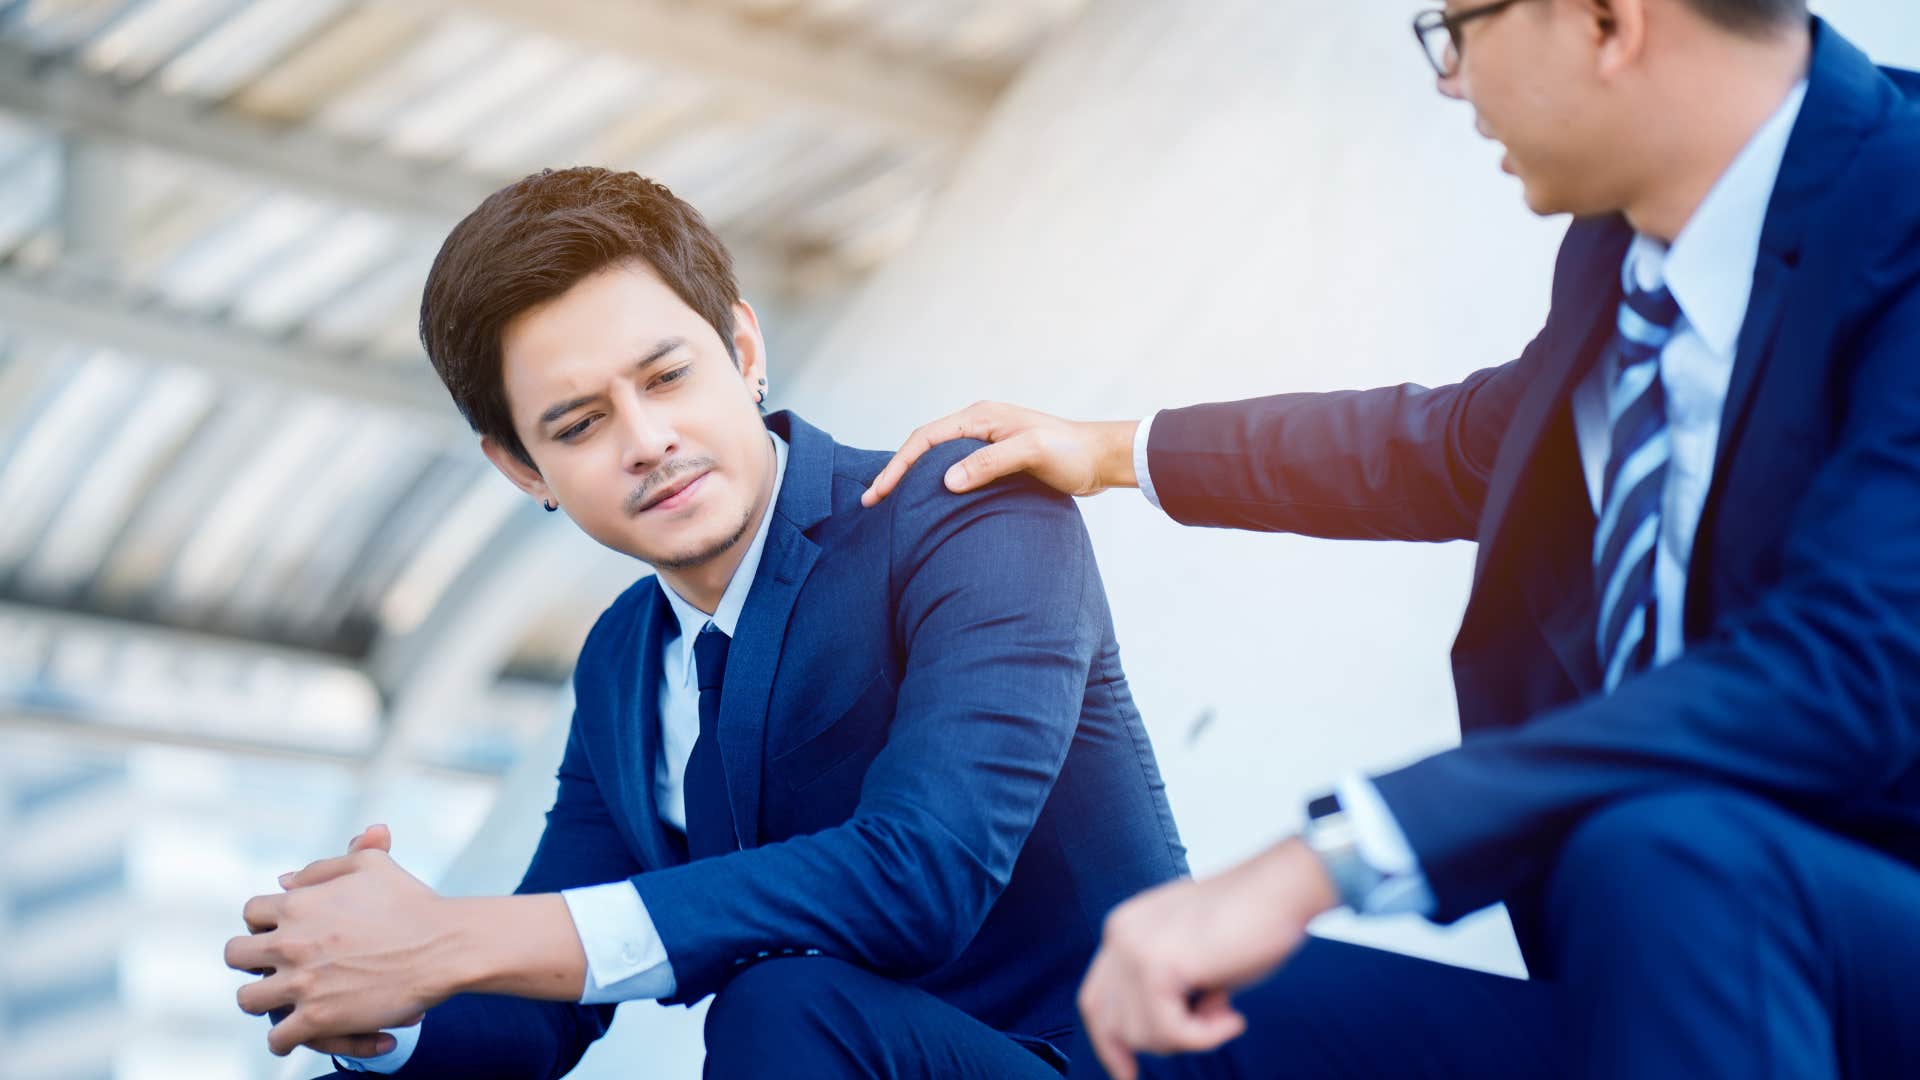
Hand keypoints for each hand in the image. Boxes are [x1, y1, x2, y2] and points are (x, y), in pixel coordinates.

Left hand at [228, 825, 443, 1056]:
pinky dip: (284, 1041)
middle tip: (274, 966)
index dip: (265, 922)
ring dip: (261, 999)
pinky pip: (277, 1039)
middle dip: (252, 959)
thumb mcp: (371, 866)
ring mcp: (300, 983)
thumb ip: (325, 866)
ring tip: (278, 1001)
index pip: (252, 912)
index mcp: (298, 904)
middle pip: (236, 955)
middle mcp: (290, 942)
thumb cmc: (412, 902)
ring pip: (247, 999)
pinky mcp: (317, 1018)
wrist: (443, 946)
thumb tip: (285, 879)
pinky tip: (297, 1035)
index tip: (283, 931)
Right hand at [860, 401, 1139, 506]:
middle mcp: (979, 426)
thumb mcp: (1032, 454)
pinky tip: (928, 504)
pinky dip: (934, 485)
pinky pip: (954, 471)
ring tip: (890, 504)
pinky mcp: (996, 461)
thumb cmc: (1071, 453)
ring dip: (912, 479)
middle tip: (872, 501)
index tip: (877, 493)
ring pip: (937, 460)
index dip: (898, 466)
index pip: (925, 439)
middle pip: (924, 447)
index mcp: (981, 418)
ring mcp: (986, 443)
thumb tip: (946, 480)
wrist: (1101, 458)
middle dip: (896, 472)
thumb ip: (990, 463)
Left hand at [1077, 837, 1338, 1079]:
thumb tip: (1156, 1036)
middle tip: (1204, 1035)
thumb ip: (1166, 987)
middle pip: (1110, 1022)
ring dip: (1190, 1036)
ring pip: (1142, 1034)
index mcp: (1125, 928)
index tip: (1128, 1074)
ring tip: (1226, 1007)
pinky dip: (1205, 1037)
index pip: (1095, 1000)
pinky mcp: (1156, 963)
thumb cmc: (1251, 924)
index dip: (1109, 1043)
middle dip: (1154, 1043)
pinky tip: (1234, 1018)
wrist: (1283, 889)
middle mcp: (1120, 934)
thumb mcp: (1193, 960)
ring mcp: (1133, 947)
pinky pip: (1170, 1032)